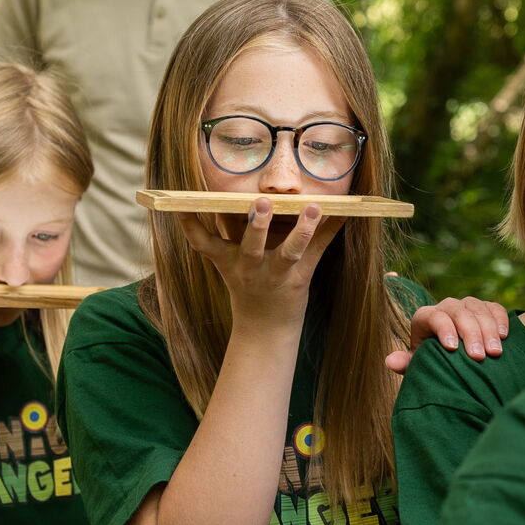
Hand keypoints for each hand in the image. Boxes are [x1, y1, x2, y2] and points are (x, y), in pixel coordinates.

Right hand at [179, 199, 344, 329]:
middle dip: (256, 225)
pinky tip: (344, 213)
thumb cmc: (246, 284)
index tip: (180, 206)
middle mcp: (250, 268)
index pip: (203, 242)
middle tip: (261, 202)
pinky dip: (330, 231)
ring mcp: (276, 274)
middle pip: (250, 246)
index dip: (189, 224)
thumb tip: (209, 195)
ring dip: (301, 230)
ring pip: (289, 252)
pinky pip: (316, 252)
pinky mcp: (299, 278)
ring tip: (312, 208)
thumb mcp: (226, 261)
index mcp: (229, 260)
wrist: (264, 329)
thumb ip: (221, 229)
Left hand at [386, 296, 510, 371]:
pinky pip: (494, 308)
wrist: (453, 361)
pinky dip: (500, 319)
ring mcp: (467, 306)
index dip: (443, 329)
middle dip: (470, 333)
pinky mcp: (486, 309)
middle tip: (479, 356)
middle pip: (458, 311)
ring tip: (495, 352)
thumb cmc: (433, 363)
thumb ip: (407, 363)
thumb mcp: (420, 365)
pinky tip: (504, 336)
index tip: (452, 349)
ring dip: (488, 329)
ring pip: (478, 308)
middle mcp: (446, 307)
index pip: (434, 316)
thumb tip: (390, 361)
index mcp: (425, 318)